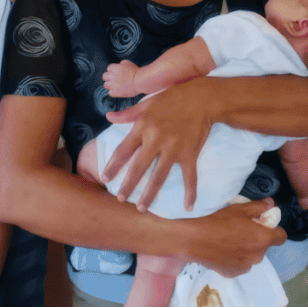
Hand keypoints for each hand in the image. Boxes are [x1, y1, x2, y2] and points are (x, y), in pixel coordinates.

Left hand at [102, 78, 214, 210]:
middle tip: (120, 199)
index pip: (123, 150)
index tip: (105, 178)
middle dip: (128, 185)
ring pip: (159, 177)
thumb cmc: (173, 98)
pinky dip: (190, 193)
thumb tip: (108, 117)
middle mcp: (156, 140)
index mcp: (143, 127)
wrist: (202, 97)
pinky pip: (190, 177)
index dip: (113, 166)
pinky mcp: (190, 154)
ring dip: (150, 194)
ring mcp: (173, 149)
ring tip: (141, 208)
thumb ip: (128, 113)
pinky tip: (188, 207)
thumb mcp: (148, 103)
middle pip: (138, 167)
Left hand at [103, 60, 140, 97]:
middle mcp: (112, 76)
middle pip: (104, 76)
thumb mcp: (129, 63)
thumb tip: (119, 64)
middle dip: (108, 77)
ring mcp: (113, 85)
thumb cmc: (136, 71)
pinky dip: (113, 92)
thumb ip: (122, 63)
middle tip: (113, 79)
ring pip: (105, 85)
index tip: (115, 72)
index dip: (112, 70)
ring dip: (110, 85)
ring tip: (116, 86)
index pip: (108, 68)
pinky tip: (118, 91)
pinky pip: (110, 93)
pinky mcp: (116, 92)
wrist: (140, 81)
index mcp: (115, 68)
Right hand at [182, 198, 285, 276]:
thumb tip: (271, 203)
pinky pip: (240, 264)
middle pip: (264, 246)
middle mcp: (258, 256)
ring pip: (252, 256)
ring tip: (230, 240)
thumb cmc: (219, 222)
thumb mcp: (240, 209)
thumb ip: (258, 207)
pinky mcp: (234, 273)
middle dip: (257, 238)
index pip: (281, 237)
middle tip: (241, 229)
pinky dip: (236, 258)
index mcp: (262, 239)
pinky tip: (223, 251)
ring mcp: (246, 267)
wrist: (196, 240)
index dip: (275, 230)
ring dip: (247, 249)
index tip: (264, 225)